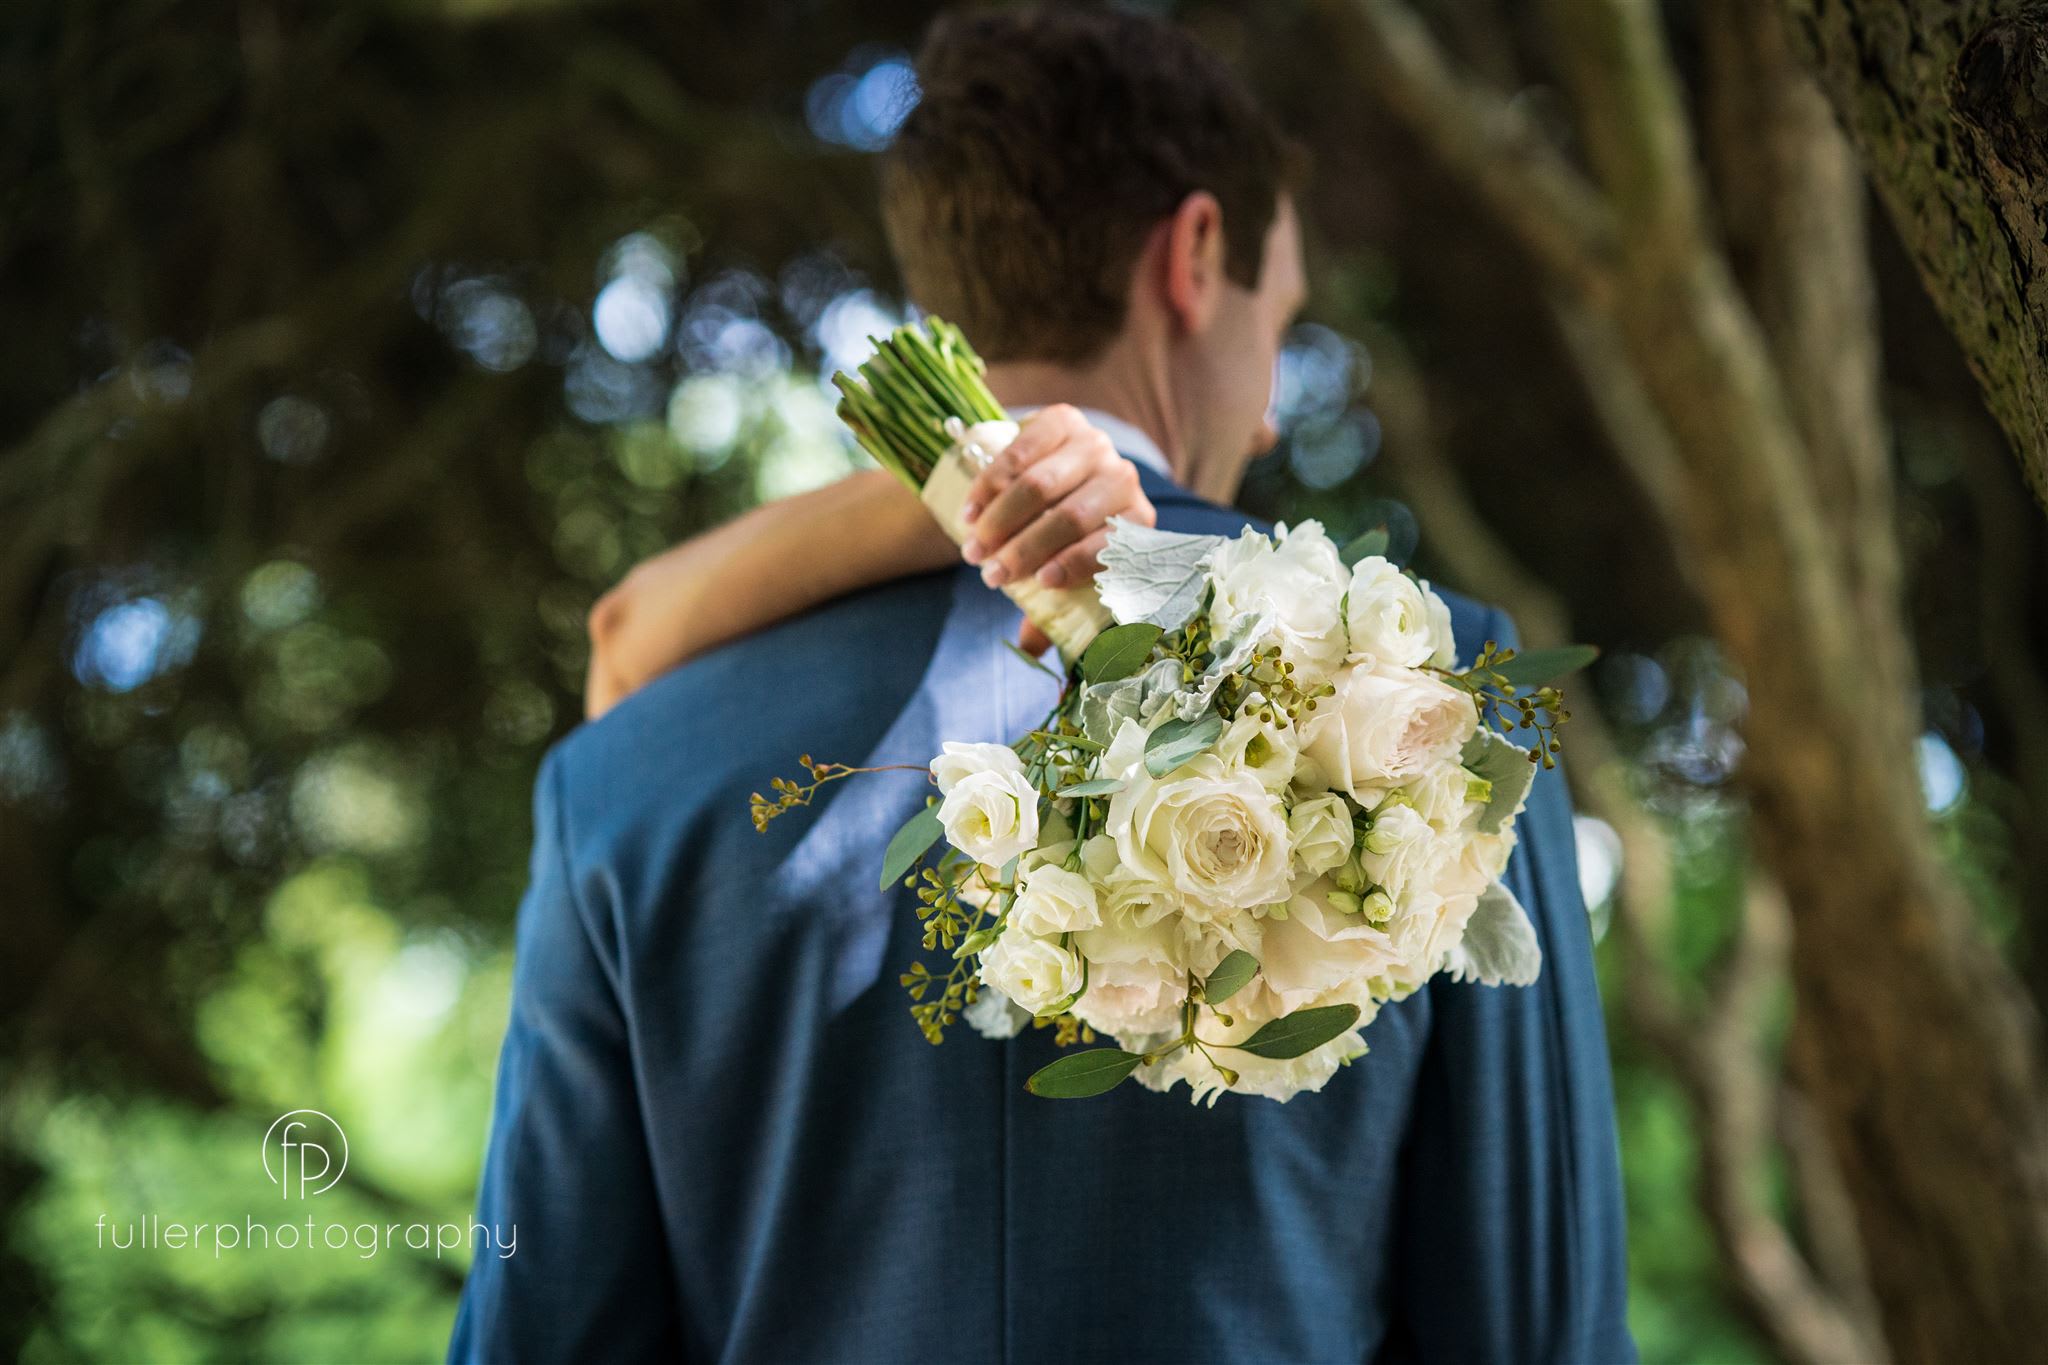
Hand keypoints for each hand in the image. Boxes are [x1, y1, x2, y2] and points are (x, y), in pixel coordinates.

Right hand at [957, 405, 1156, 652]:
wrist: (1055, 472)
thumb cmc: (1060, 535)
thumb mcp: (1062, 567)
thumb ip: (1052, 609)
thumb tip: (1031, 650)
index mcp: (1135, 519)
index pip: (1107, 543)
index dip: (1073, 564)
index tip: (1037, 584)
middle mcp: (1123, 477)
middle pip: (1069, 516)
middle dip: (1023, 549)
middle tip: (987, 574)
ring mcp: (1094, 444)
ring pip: (1040, 484)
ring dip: (1000, 520)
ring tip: (972, 548)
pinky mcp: (1062, 418)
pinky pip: (1022, 450)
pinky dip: (991, 484)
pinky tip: (970, 511)